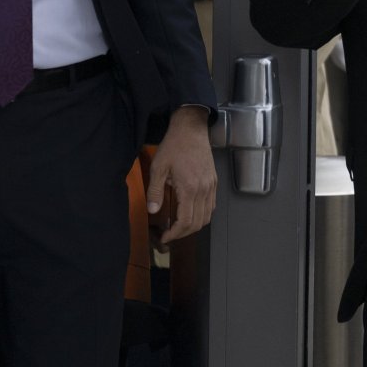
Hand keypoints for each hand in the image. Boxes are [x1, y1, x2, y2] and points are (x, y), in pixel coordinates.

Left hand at [148, 105, 216, 243]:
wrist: (191, 129)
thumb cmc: (174, 146)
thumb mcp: (158, 167)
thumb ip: (155, 191)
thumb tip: (153, 211)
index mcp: (189, 188)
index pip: (185, 221)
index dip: (175, 233)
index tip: (165, 237)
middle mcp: (204, 190)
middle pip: (198, 223)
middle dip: (183, 233)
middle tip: (170, 234)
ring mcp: (211, 186)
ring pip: (207, 217)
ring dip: (194, 226)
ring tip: (179, 226)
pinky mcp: (214, 182)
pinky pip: (211, 206)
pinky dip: (202, 215)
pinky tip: (190, 212)